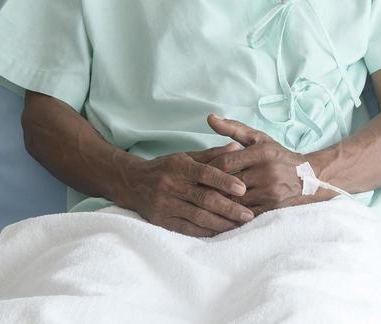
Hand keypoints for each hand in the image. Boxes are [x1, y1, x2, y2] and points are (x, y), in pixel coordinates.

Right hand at [115, 143, 255, 237]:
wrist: (132, 183)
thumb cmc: (165, 168)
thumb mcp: (185, 157)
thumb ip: (211, 155)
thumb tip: (236, 148)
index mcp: (180, 166)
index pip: (205, 173)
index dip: (225, 181)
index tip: (243, 189)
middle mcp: (172, 185)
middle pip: (204, 199)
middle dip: (228, 208)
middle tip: (248, 215)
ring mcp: (165, 204)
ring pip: (197, 216)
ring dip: (220, 223)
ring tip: (239, 225)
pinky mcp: (161, 220)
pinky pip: (187, 229)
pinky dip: (205, 231)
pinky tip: (220, 232)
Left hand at [205, 114, 312, 214]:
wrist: (306, 177)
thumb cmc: (276, 155)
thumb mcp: (258, 138)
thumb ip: (233, 128)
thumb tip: (209, 118)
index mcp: (262, 152)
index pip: (227, 162)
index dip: (210, 168)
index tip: (200, 171)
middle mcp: (267, 172)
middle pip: (229, 182)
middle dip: (211, 186)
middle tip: (195, 188)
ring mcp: (270, 191)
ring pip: (235, 200)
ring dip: (219, 201)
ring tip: (204, 200)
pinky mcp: (272, 207)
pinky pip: (245, 212)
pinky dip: (231, 213)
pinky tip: (220, 212)